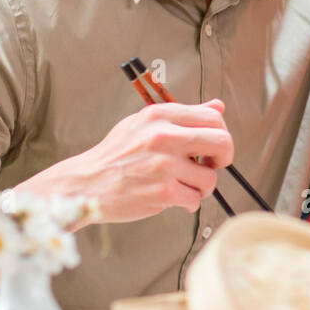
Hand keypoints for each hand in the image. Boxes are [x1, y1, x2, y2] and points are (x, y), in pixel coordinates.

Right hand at [23, 100, 233, 223]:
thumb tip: (219, 107)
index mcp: (160, 115)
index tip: (212, 148)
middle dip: (224, 158)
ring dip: (201, 187)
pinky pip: (195, 199)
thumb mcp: (145, 124)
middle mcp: (163, 136)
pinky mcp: (162, 192)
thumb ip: (184, 115)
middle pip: (223, 143)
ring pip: (210, 179)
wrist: (85, 184)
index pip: (213, 118)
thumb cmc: (117, 155)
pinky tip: (171, 198)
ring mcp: (163, 165)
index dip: (221, 134)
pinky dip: (188, 202)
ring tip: (181, 186)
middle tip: (209, 167)